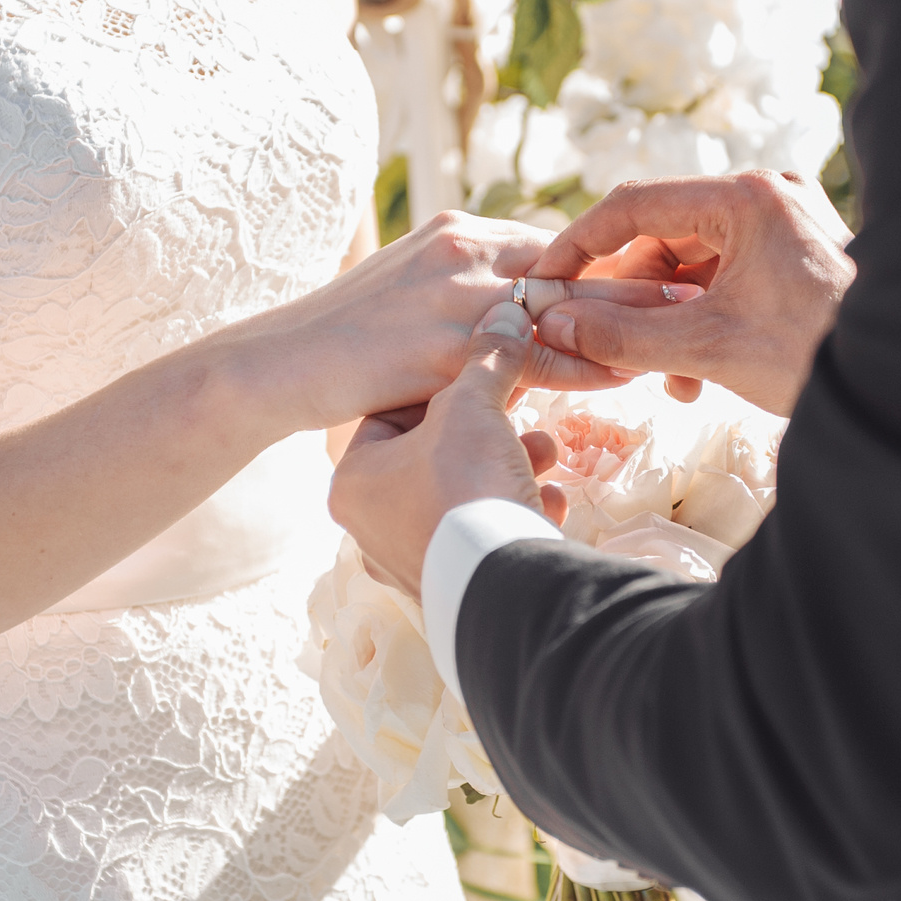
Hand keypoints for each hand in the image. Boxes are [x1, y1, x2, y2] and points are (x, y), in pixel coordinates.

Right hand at [232, 211, 673, 431]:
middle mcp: (464, 249)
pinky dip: (581, 364)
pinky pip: (529, 353)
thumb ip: (471, 291)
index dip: (610, 262)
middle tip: (700, 291)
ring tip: (681, 333)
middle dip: (638, 278)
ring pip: (561, 303)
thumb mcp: (415, 294)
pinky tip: (621, 376)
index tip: (664, 275)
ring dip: (623, 320)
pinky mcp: (442, 341)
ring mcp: (452, 292)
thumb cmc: (349, 340)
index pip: (554, 241)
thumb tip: (524, 310)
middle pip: (572, 260)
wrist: (278, 363)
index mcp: (461, 230)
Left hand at [331, 304, 570, 593]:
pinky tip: (548, 502)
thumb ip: (489, 358)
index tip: (481, 376)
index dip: (442, 388)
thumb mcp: (475, 405)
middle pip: (432, 457)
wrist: (504, 583)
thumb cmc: (466, 486)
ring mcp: (410, 564)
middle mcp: (370, 529)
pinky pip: (483, 538)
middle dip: (486, 433)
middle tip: (520, 417)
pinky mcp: (453, 588)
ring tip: (547, 454)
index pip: (391, 414)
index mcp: (352, 483)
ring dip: (507, 469)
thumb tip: (510, 312)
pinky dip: (514, 514)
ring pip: (461, 497)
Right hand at [522, 172, 854, 415]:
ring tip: (669, 379)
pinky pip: (728, 279)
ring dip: (668, 321)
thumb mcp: (709, 349)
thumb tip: (556, 325)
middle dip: (633, 300)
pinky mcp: (799, 257)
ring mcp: (787, 225)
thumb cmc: (819, 355)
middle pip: (664, 237)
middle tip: (603, 344)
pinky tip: (699, 375)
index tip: (545, 281)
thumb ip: (624, 337)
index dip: (579, 245)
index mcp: (746, 198)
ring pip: (695, 266)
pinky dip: (703, 320)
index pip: (635, 205)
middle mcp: (767, 198)